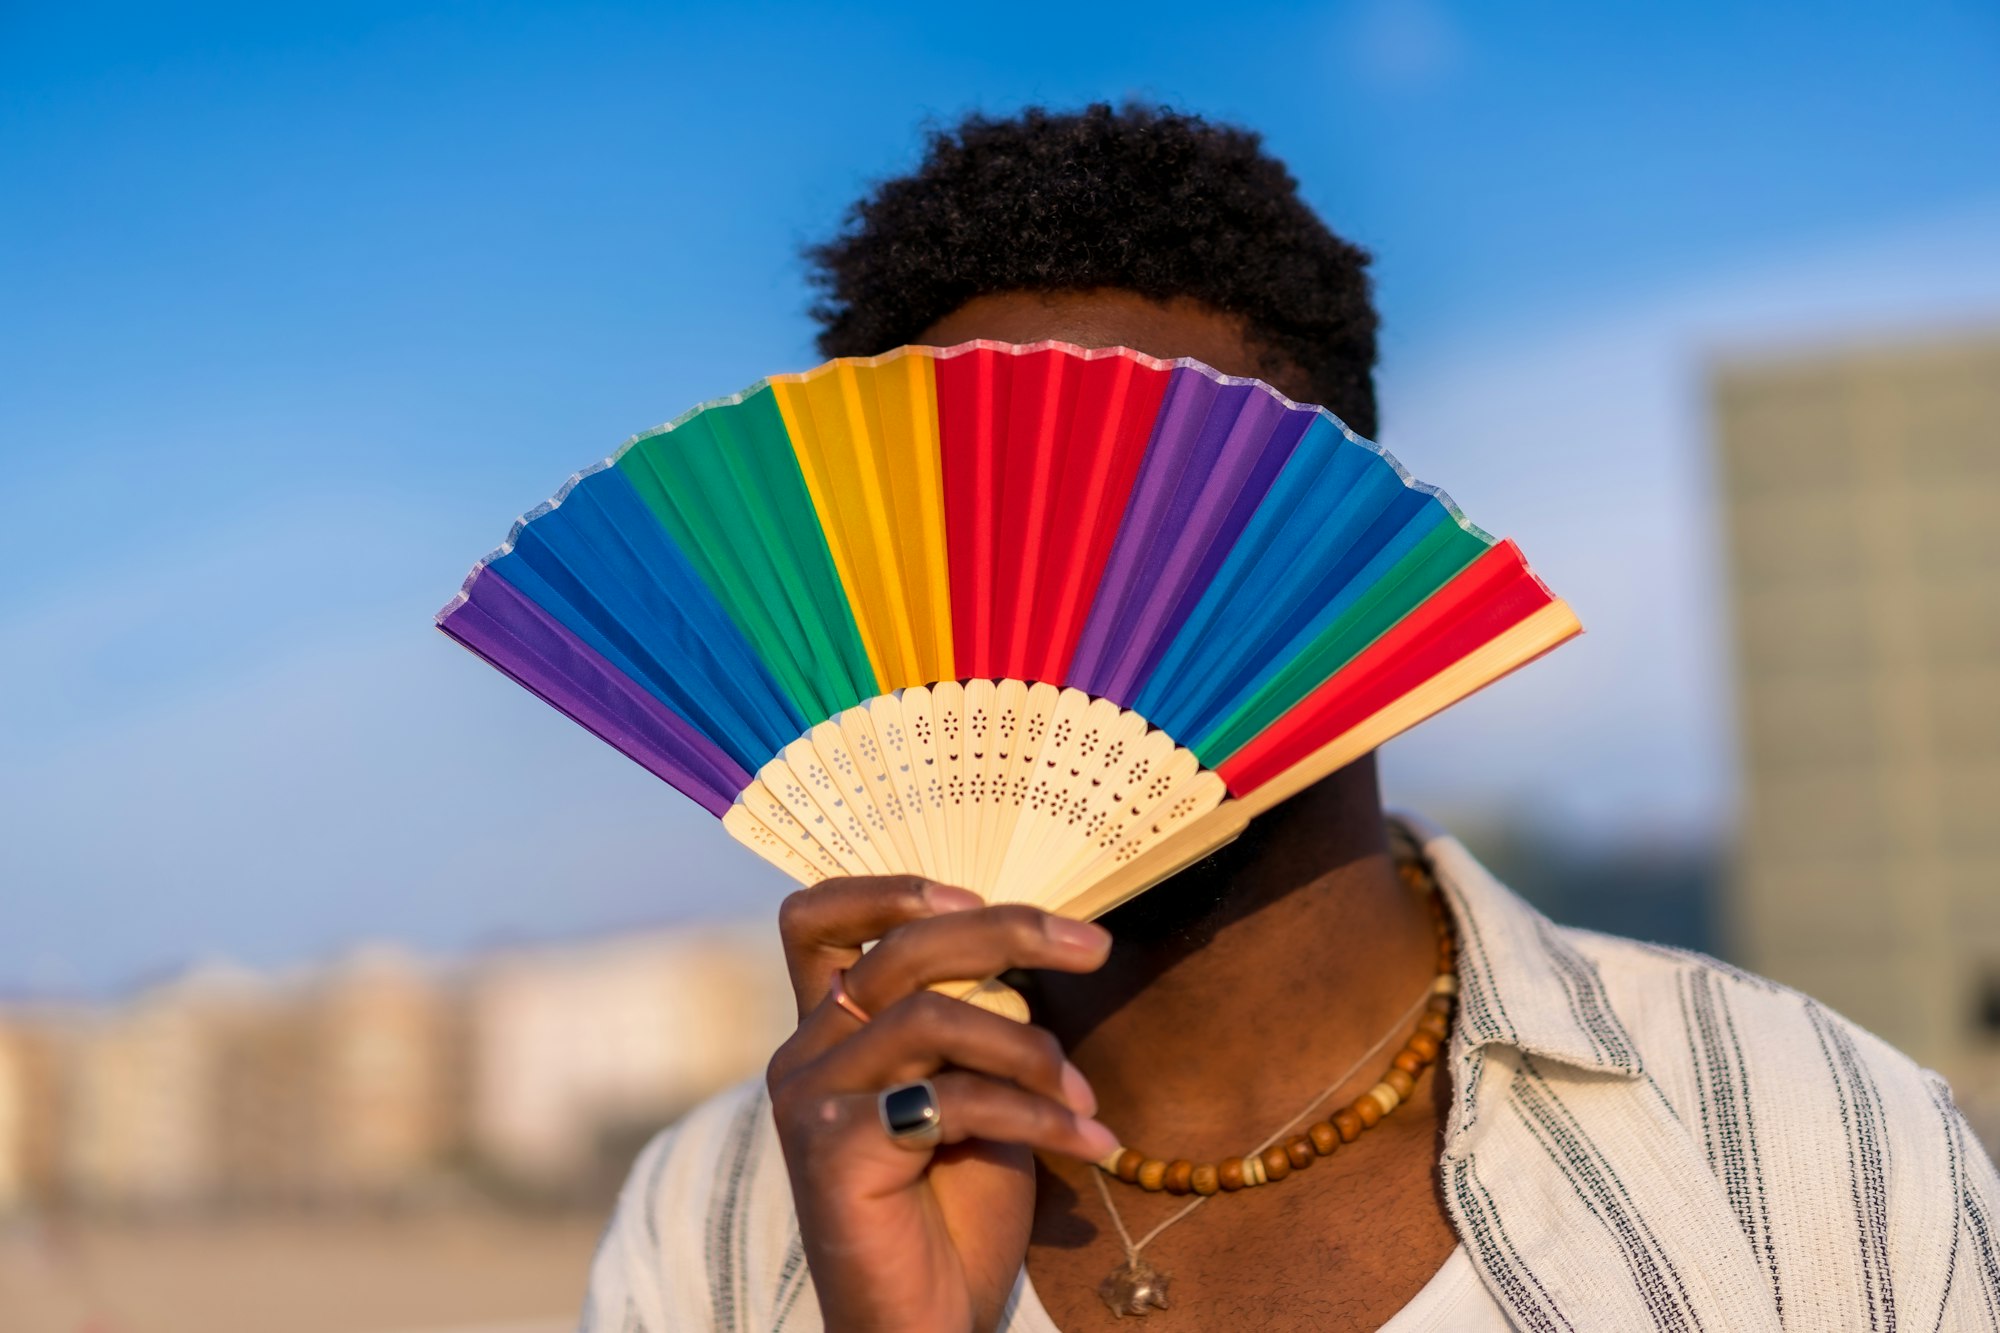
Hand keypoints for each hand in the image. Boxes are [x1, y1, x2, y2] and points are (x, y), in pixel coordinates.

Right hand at [766, 876, 1116, 1332]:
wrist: (925, 1328)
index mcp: (826, 1030)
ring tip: (1087, 1099)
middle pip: (901, 948)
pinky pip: (952, 1098)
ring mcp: (810, 1101)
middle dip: (1009, 931)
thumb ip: (974, 1019)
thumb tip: (1040, 939)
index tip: (974, 893)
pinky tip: (1089, 1144)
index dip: (890, 888)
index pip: (816, 919)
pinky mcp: (832, 1152)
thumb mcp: (970, 1090)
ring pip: (934, 1015)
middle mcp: (803, 1054)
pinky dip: (1037, 1116)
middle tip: (1094, 947)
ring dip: (1035, 1052)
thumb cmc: (953, 1212)